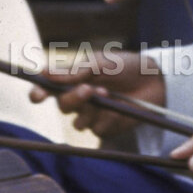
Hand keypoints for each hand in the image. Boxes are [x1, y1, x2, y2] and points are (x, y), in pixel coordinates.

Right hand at [28, 50, 164, 138]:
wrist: (155, 80)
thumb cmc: (126, 66)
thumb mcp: (100, 63)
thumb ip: (74, 71)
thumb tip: (44, 73)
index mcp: (72, 80)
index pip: (47, 89)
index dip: (38, 94)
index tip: (37, 96)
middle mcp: (79, 99)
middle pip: (62, 107)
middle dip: (73, 99)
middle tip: (89, 89)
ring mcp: (92, 115)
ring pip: (78, 123)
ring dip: (92, 110)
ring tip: (107, 94)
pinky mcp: (106, 127)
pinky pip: (98, 130)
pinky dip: (108, 118)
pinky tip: (118, 107)